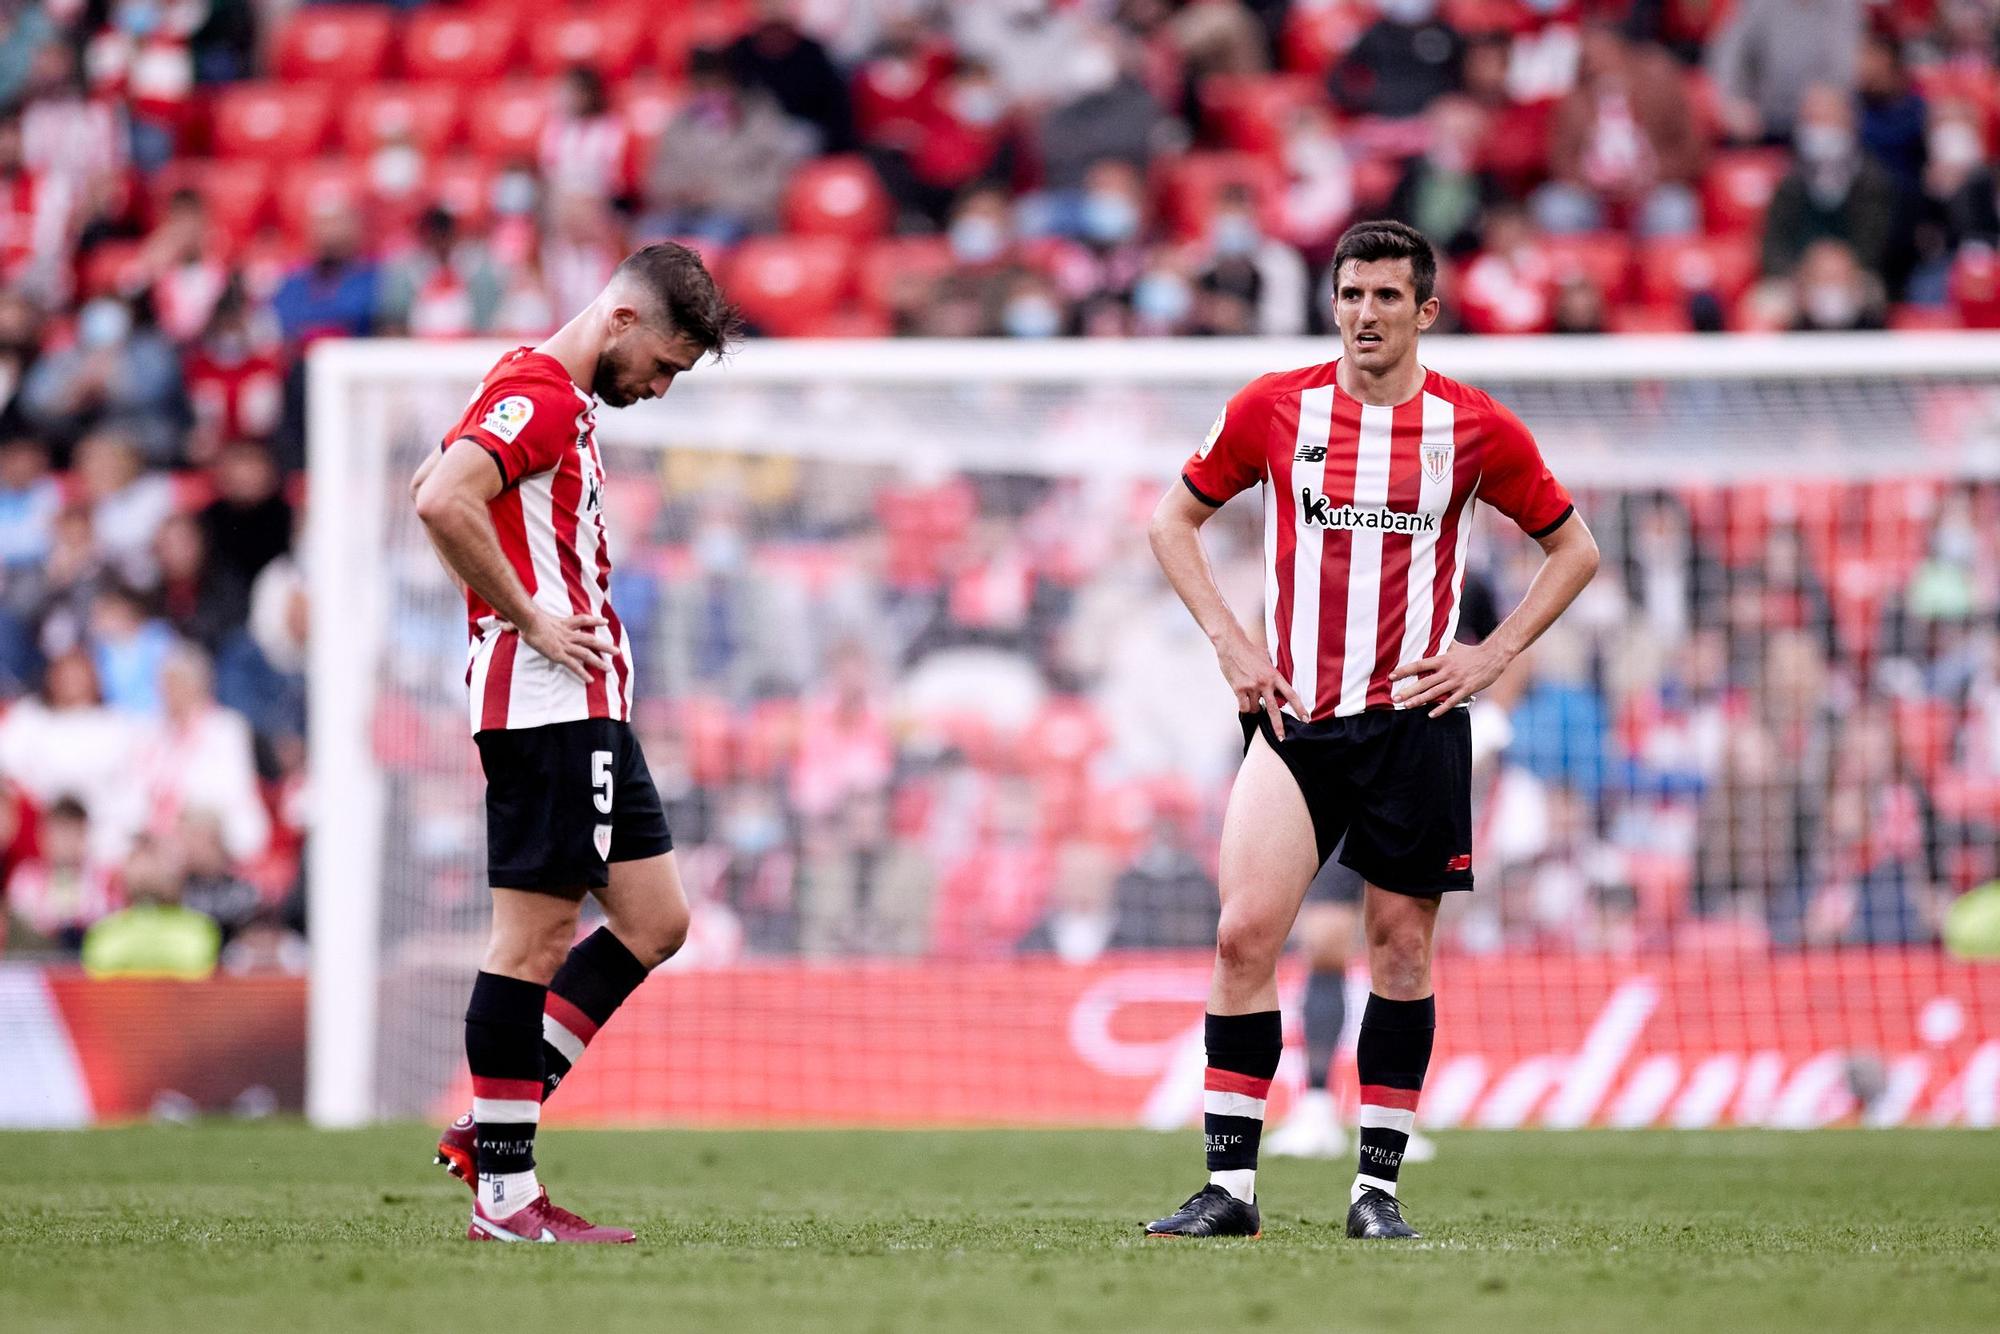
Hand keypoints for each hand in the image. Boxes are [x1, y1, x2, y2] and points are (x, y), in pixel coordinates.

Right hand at [518, 611, 613, 683]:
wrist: (529, 619)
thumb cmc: (525, 616)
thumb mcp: (523, 618)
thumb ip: (515, 622)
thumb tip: (501, 624)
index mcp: (562, 624)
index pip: (582, 620)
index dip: (594, 621)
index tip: (604, 622)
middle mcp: (567, 634)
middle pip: (590, 640)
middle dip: (604, 646)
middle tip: (617, 651)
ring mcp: (565, 645)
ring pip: (587, 654)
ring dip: (599, 661)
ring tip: (610, 668)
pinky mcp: (560, 654)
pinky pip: (574, 665)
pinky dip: (582, 673)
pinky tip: (590, 680)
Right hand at [1216, 628, 1307, 739]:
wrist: (1232, 644)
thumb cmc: (1249, 650)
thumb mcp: (1267, 659)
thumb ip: (1273, 672)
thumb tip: (1277, 682)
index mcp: (1274, 676)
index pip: (1291, 695)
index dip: (1299, 708)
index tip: (1305, 719)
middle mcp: (1265, 683)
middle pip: (1274, 710)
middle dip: (1278, 726)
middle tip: (1282, 739)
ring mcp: (1251, 687)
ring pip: (1256, 709)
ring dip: (1254, 708)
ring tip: (1251, 696)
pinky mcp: (1239, 689)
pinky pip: (1244, 707)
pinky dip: (1244, 707)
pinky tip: (1242, 699)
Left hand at [1389, 642, 1508, 717]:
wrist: (1494, 656)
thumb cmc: (1472, 652)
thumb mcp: (1455, 646)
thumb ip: (1442, 644)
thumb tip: (1432, 633)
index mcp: (1443, 659)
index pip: (1419, 664)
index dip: (1405, 670)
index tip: (1391, 676)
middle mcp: (1447, 671)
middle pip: (1424, 682)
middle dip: (1408, 691)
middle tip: (1394, 698)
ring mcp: (1457, 681)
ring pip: (1434, 693)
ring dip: (1420, 700)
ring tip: (1407, 706)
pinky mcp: (1466, 689)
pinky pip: (1451, 701)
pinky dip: (1441, 708)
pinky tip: (1431, 714)